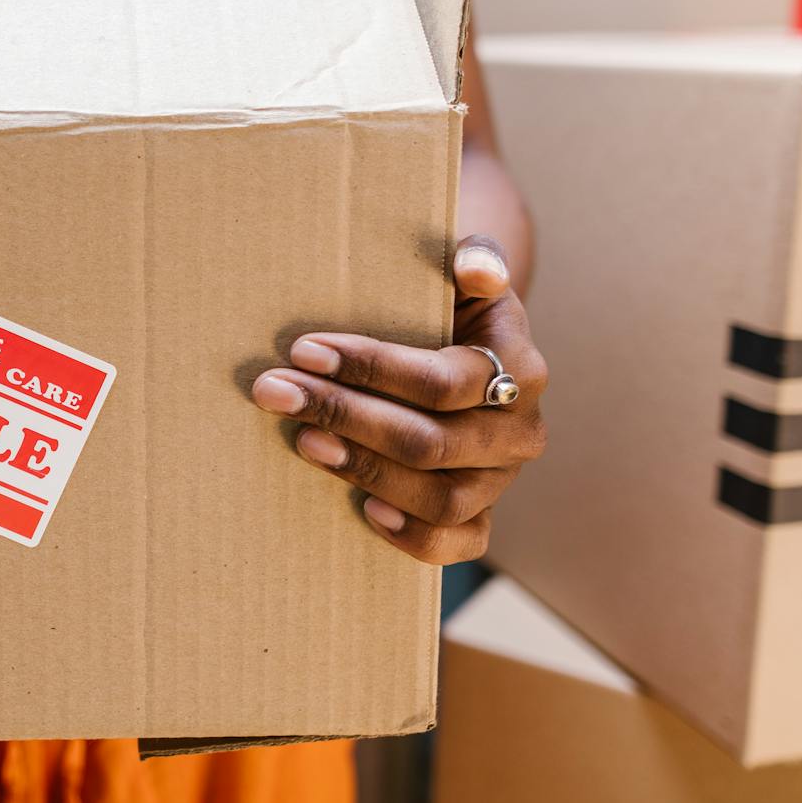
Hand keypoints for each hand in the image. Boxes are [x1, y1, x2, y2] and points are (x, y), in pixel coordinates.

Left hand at [249, 235, 547, 564]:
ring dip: (365, 471)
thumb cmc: (452, 305)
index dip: (372, 367)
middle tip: (280, 394)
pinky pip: (458, 543)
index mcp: (521, 370)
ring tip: (305, 440)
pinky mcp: (484, 515)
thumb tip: (475, 268)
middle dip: (347, 415)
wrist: (468, 348)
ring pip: (441, 498)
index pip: (443, 381)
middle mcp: (521, 431)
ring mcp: (502, 479)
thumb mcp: (465, 271)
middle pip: (431, 442)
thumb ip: (472, 259)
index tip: (303, 350)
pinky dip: (412, 536)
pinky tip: (362, 510)